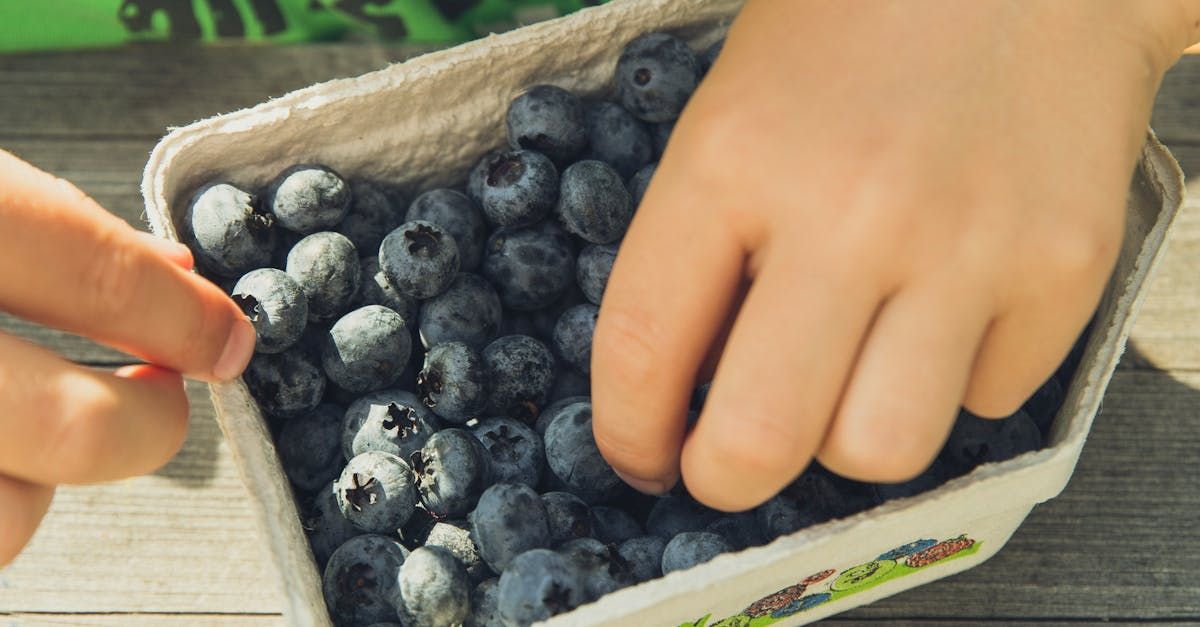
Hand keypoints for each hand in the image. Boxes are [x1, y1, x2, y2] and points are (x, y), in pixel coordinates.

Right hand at [0, 150, 254, 564]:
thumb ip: (57, 231)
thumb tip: (179, 277)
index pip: (95, 275)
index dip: (187, 317)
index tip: (233, 343)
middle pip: (74, 433)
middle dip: (147, 425)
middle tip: (156, 395)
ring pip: (5, 519)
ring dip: (37, 484)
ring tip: (21, 429)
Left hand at [592, 1, 1194, 509]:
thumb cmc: (855, 30)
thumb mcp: (734, 111)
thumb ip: (699, 242)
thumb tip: (684, 384)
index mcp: (735, 158)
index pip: (643, 346)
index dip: (628, 432)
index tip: (640, 455)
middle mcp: (850, 210)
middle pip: (760, 440)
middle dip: (724, 478)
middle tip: (726, 462)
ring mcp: (968, 243)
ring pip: (880, 450)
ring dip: (846, 440)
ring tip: (847, 382)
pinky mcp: (1065, 267)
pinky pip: (986, 399)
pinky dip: (952, 382)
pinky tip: (945, 314)